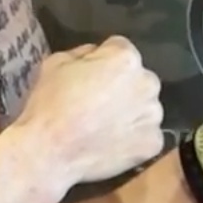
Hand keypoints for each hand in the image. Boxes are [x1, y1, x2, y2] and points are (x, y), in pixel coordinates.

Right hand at [14, 35, 163, 192]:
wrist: (49, 153)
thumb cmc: (49, 105)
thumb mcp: (56, 62)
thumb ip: (83, 52)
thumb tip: (95, 55)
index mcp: (126, 59)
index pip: (120, 49)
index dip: (102, 60)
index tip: (89, 75)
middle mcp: (147, 83)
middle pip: (138, 78)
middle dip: (122, 85)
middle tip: (97, 103)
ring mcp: (153, 115)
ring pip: (145, 107)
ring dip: (131, 112)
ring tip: (103, 127)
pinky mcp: (153, 143)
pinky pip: (147, 135)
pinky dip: (133, 138)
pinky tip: (111, 144)